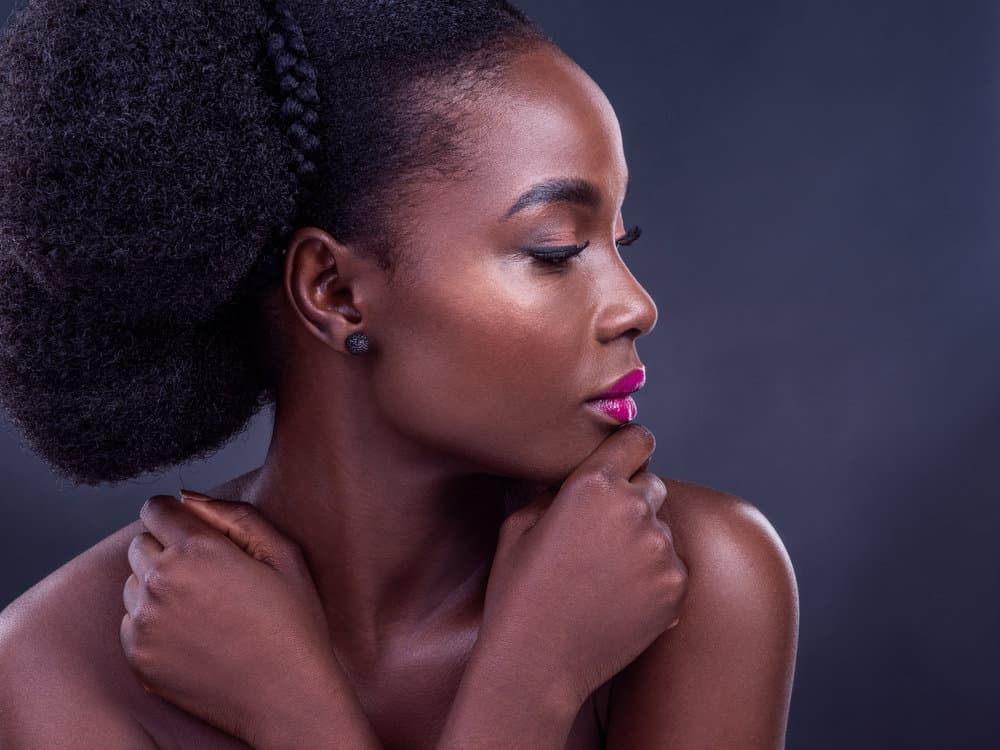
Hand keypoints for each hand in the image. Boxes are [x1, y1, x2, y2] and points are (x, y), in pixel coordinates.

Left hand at [120, 490, 378, 749]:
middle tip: (210, 575)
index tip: (199, 533)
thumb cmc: (293, 622)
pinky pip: (131, 622)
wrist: (287, 696)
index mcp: (198, 551)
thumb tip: (186, 495)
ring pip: (132, 583)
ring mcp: (144, 625)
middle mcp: (161, 584)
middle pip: (140, 543)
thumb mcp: (282, 553)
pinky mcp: (138, 658)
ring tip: (204, 607)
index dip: (178, 515)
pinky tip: (194, 635)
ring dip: (158, 585)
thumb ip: (233, 514)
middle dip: (168, 549)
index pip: (156, 508)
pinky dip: (154, 623)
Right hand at [478, 423, 688, 706]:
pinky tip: (619, 598)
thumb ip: (552, 490)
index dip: (630, 449)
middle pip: (652, 484)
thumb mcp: (517, 526)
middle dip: (632, 500)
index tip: (624, 462)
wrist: (537, 664)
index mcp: (592, 485)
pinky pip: (673, 566)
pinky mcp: (676, 588)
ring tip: (604, 576)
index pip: (638, 439)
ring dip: (643, 541)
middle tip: (601, 535)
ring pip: (662, 528)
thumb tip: (570, 481)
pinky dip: (654, 577)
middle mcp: (634, 510)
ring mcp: (660, 550)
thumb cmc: (517, 594)